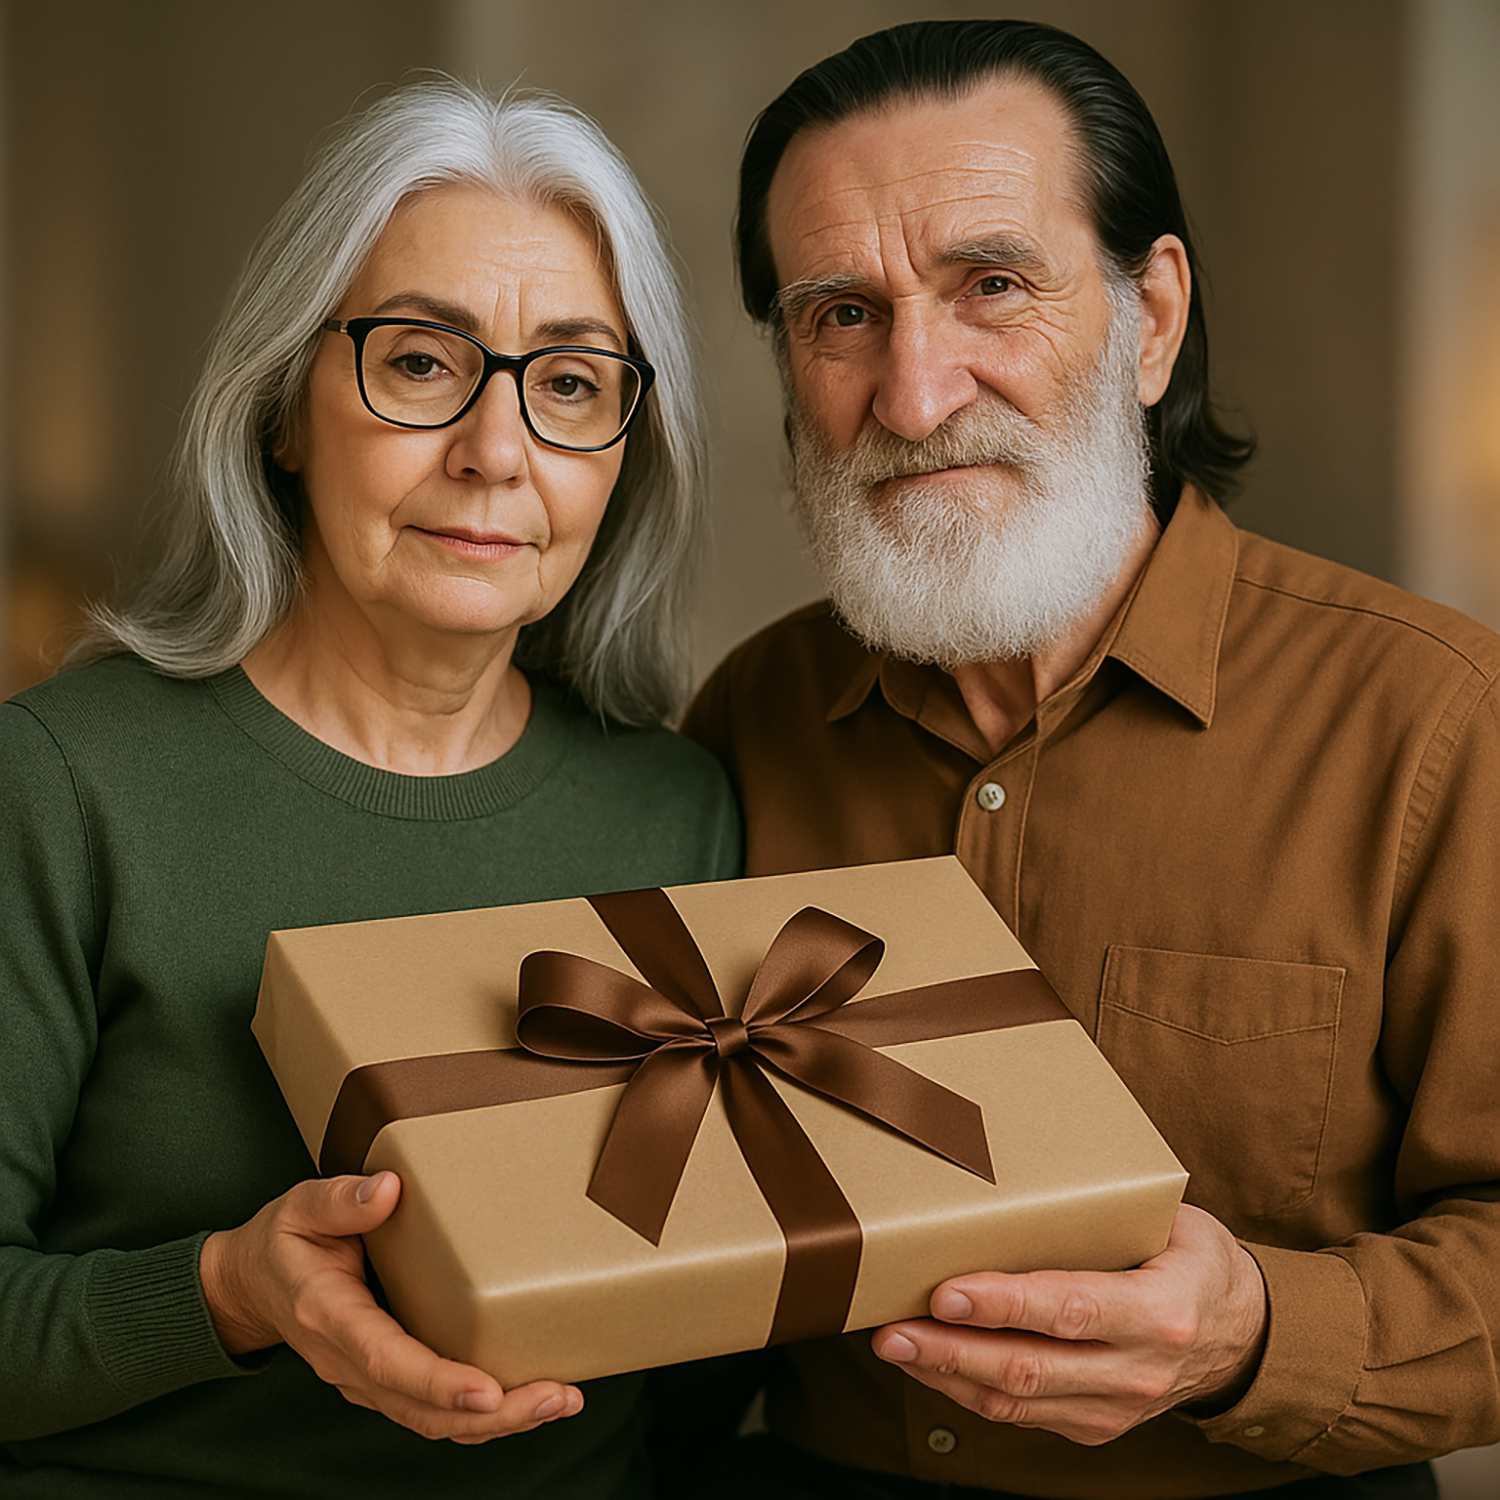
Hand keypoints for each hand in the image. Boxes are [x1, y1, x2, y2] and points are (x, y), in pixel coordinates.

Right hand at [200, 1171, 581, 1442]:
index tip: (487, 1390)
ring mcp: (367, 1378)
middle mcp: (349, 1361)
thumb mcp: (299, 1207)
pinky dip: (484, 1414)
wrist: (251, 1284)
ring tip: (560, 1400)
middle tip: (556, 1397)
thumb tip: (388, 1189)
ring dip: (500, 1420)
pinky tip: (530, 1398)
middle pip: (422, 1409)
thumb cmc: (283, 1241)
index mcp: (330, 1317)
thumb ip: (339, 1200)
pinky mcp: (386, 1379)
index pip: (387, 1361)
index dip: (438, 1382)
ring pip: (433, 1420)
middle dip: (493, 1414)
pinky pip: (434, 1410)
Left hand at [870, 1204, 1266, 1445]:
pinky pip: (1021, 1415)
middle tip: (892, 1327)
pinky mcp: (1095, 1427)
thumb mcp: (1168, 1221)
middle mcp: (1138, 1370)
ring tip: (893, 1344)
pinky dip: (969, 1389)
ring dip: (947, 1375)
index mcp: (1160, 1312)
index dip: (1003, 1304)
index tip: (946, 1290)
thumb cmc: (1192, 1259)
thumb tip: (1009, 1170)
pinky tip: (931, 1364)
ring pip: (1017, 1400)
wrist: (1243, 1335)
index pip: (1070, 1309)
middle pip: (1030, 1367)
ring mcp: (1116, 1408)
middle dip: (951, 1348)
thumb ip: (1101, 1210)